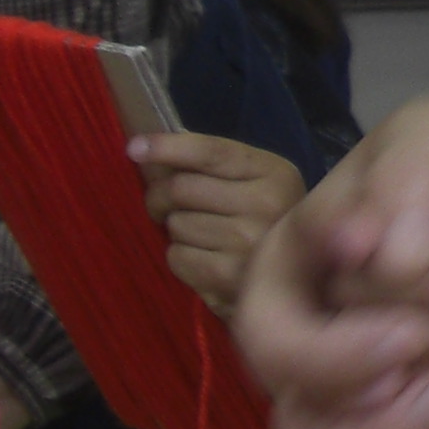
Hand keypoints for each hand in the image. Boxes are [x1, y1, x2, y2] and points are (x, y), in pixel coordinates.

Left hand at [132, 129, 309, 316]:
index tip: (134, 147)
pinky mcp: (229, 277)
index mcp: (274, 173)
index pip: (211, 152)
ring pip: (177, 223)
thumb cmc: (266, 222)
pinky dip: (180, 257)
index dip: (167, 147)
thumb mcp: (256, 182)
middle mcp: (267, 204)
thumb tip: (146, 152)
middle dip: (159, 195)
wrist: (295, 281)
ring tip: (198, 236)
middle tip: (161, 205)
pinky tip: (202, 259)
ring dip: (176, 229)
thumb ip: (212, 165)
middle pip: (182, 187)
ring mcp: (249, 243)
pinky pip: (177, 256)